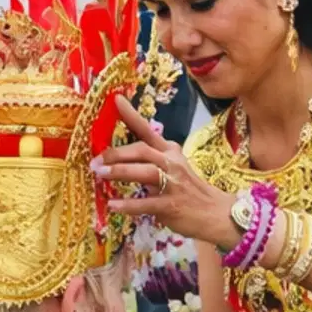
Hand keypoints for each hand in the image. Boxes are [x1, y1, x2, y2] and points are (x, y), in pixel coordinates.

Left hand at [94, 96, 240, 247]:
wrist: (215, 212)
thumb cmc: (188, 190)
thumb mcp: (172, 168)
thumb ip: (149, 162)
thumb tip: (116, 162)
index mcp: (169, 151)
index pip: (147, 129)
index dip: (130, 115)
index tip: (115, 99)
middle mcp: (172, 163)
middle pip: (142, 150)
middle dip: (116, 154)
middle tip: (95, 161)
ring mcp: (173, 183)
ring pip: (145, 172)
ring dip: (121, 172)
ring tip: (100, 175)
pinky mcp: (172, 205)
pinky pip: (147, 203)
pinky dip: (129, 204)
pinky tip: (114, 205)